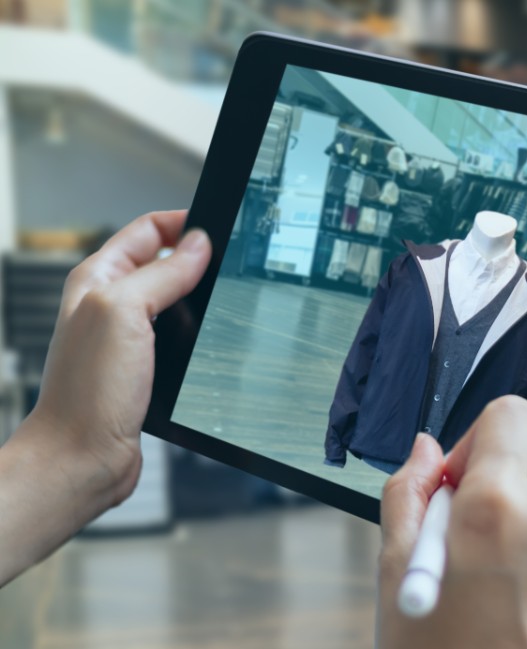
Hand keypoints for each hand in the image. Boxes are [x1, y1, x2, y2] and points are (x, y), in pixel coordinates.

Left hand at [0, 210, 209, 583]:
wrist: (84, 458)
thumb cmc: (89, 392)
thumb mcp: (125, 312)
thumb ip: (163, 273)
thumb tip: (199, 244)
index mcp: (97, 279)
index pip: (149, 230)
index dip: (186, 223)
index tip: (223, 226)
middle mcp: (111, 305)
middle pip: (167, 264)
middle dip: (202, 262)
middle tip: (235, 266)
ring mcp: (128, 338)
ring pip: (179, 302)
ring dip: (203, 302)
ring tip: (226, 305)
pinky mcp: (146, 369)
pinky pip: (182, 339)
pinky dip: (201, 336)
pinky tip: (215, 344)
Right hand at [380, 397, 526, 648]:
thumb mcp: (394, 568)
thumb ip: (410, 492)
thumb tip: (426, 449)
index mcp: (494, 506)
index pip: (510, 413)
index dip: (477, 435)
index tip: (456, 474)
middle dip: (517, 448)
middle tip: (480, 493)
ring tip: (486, 557)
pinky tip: (508, 589)